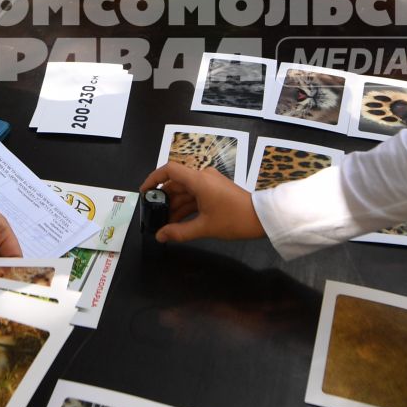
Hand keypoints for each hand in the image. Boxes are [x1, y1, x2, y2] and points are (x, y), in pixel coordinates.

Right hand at [139, 163, 264, 242]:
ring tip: (165, 224)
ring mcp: (210, 183)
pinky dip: (186, 207)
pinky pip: (195, 195)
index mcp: (199, 179)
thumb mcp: (204, 228)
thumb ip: (179, 232)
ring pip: (185, 191)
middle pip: (176, 184)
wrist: (262, 219)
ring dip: (175, 206)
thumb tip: (160, 236)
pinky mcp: (216, 190)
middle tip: (153, 216)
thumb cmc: (233, 220)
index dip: (153, 178)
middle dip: (164, 200)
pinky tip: (179, 222)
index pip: (169, 170)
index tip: (144, 192)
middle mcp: (203, 176)